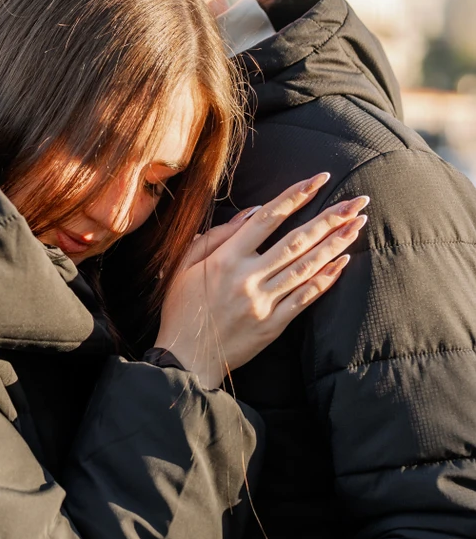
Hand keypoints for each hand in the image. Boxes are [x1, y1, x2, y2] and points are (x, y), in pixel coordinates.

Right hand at [158, 173, 368, 389]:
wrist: (184, 358)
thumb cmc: (182, 308)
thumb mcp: (185, 266)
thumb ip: (216, 236)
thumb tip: (252, 212)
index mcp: (225, 259)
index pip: (268, 219)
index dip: (296, 196)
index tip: (320, 180)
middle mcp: (247, 278)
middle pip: (296, 241)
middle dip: (330, 218)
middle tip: (357, 202)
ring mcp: (263, 302)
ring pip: (306, 267)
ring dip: (335, 244)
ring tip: (357, 225)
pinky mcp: (272, 325)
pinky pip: (304, 299)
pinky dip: (325, 279)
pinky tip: (343, 262)